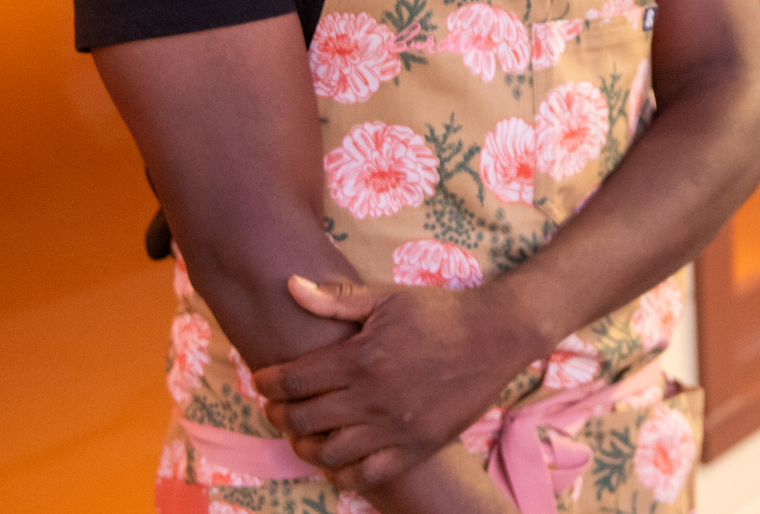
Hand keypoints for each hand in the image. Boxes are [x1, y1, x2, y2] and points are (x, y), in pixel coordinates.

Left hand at [253, 275, 543, 489]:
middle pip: (304, 419)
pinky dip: (343, 473)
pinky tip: (337, 460)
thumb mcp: (387, 297)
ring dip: (305, 446)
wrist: (496, 335)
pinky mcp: (416, 446)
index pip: (295, 380)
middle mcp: (373, 398)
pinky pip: (368, 474)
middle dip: (279, 414)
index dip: (269, 383)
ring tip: (302, 435)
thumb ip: (335, 299)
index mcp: (361, 358)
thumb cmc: (439, 312)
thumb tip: (290, 286)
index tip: (262, 381)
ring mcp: (395, 427)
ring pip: (329, 453)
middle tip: (276, 407)